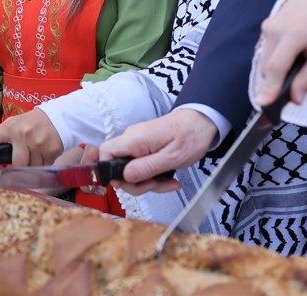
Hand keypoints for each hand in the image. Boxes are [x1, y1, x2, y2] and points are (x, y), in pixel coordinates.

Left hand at [0, 109, 62, 165]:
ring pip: (31, 168)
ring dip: (33, 165)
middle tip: (25, 156)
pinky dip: (43, 164)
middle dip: (20, 164)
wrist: (59, 117)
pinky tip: (45, 152)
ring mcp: (38, 142)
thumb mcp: (15, 126)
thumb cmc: (32, 124)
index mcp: (9, 128)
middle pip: (16, 163)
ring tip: (37, 152)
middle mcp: (23, 134)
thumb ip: (4, 140)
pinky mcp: (52, 149)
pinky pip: (44, 167)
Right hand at [99, 109, 216, 194]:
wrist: (202, 121)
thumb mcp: (172, 157)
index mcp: (134, 139)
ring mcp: (137, 143)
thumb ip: (147, 167)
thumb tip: (124, 177)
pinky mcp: (143, 147)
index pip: (105, 153)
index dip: (108, 172)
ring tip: (168, 183)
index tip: (128, 184)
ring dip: (146, 182)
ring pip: (129, 170)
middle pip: (116, 166)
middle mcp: (131, 139)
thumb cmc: (190, 136)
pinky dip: (151, 176)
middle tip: (155, 186)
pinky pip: (139, 166)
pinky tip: (168, 180)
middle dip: (135, 183)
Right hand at [254, 0, 306, 107]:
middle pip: (267, 68)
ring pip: (265, 61)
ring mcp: (267, 26)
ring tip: (298, 64)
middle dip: (276, 84)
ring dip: (276, 71)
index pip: (276, 67)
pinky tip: (292, 54)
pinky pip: (266, 52)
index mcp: (294, 34)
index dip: (270, 88)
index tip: (263, 104)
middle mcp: (275, 29)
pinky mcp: (265, 26)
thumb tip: (295, 99)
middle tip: (293, 90)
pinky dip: (275, 60)